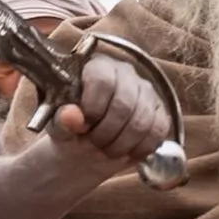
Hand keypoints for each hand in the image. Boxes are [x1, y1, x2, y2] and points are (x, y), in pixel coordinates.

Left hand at [46, 56, 171, 172]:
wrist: (86, 146)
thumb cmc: (70, 129)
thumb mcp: (59, 127)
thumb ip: (62, 120)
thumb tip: (70, 115)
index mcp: (96, 66)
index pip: (102, 80)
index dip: (93, 108)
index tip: (83, 127)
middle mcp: (125, 72)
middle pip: (124, 104)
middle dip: (106, 133)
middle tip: (93, 144)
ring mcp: (146, 91)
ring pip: (141, 121)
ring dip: (121, 144)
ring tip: (106, 150)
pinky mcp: (160, 111)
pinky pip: (157, 131)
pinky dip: (140, 148)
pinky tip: (125, 151)